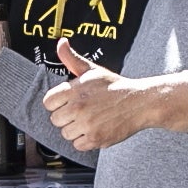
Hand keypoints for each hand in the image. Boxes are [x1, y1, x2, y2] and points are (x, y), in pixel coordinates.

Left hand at [39, 40, 185, 150]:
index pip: (48, 102)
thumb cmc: (115, 87)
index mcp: (75, 90)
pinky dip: (85, 140)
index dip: (57, 102)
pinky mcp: (96, 139)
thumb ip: (72, 59)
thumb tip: (61, 42)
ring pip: (66, 133)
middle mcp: (79, 107)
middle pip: (55, 119)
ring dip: (76, 129)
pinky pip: (78, 145)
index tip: (67, 102)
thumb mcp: (92, 70)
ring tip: (90, 120)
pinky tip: (95, 129)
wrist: (139, 102)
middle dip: (66, 116)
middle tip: (82, 111)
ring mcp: (87, 124)